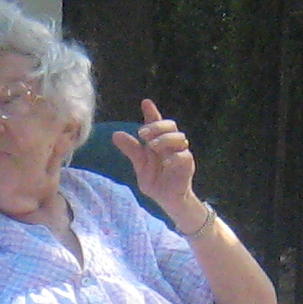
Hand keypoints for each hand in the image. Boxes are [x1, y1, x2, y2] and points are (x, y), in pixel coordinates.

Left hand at [109, 100, 202, 225]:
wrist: (167, 200)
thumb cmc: (156, 181)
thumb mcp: (140, 166)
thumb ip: (131, 150)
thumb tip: (115, 134)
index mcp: (159, 143)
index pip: (157, 124)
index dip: (152, 113)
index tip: (145, 103)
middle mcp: (171, 145)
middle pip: (170, 126)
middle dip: (157, 126)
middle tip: (142, 133)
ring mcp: (181, 154)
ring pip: (179, 138)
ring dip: (164, 139)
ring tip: (152, 146)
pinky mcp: (187, 166)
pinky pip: (184, 156)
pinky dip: (174, 157)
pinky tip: (165, 162)